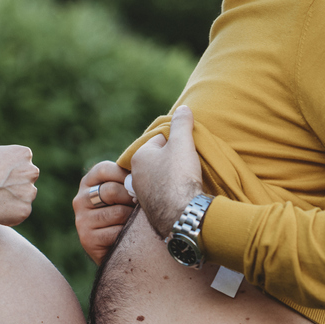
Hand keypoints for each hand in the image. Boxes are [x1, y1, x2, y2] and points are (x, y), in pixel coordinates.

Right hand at [0, 145, 38, 225]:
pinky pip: (19, 214)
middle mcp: (31, 171)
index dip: (7, 174)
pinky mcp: (24, 210)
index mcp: (24, 154)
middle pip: (26, 182)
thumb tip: (7, 173)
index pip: (22, 166)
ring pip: (24, 199)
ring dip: (13, 201)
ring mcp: (29, 192)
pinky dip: (9, 215)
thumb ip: (5, 162)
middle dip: (14, 187)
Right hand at [73, 161, 135, 264]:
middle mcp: (80, 199)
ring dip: (132, 218)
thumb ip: (129, 178)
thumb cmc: (125, 215)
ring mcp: (81, 220)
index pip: (104, 169)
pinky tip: (130, 236)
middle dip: (131, 198)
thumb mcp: (123, 193)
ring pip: (117, 213)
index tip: (139, 185)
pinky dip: (128, 235)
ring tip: (139, 221)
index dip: (125, 176)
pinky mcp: (87, 239)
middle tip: (144, 205)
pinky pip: (115, 232)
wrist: (116, 250)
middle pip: (111, 191)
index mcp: (88, 182)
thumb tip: (151, 152)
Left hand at [129, 105, 202, 239]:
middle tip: (188, 166)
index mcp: (139, 156)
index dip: (177, 142)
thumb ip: (182, 123)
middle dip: (174, 161)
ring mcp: (142, 195)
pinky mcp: (151, 211)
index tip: (187, 150)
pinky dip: (173, 194)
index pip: (160, 140)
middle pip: (160, 160)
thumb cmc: (179, 176)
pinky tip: (183, 196)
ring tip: (187, 181)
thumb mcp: (182, 143)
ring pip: (161, 178)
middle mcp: (135, 176)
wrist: (182, 215)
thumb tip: (183, 108)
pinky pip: (163, 195)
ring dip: (173, 178)